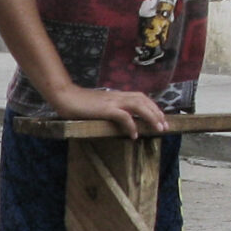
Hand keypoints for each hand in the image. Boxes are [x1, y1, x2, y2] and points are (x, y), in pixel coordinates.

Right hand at [48, 85, 169, 136]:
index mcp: (117, 95)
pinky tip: (134, 135)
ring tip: (157, 129)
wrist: (65, 97)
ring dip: (150, 117)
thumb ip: (111, 109)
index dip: (153, 106)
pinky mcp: (105, 109)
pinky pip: (123, 116)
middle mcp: (118, 96)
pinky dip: (131, 125)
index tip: (161, 118)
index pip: (141, 97)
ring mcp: (112, 102)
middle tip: (165, 126)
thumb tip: (120, 118)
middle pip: (144, 101)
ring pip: (138, 106)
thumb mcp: (99, 105)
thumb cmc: (79, 103)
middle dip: (157, 113)